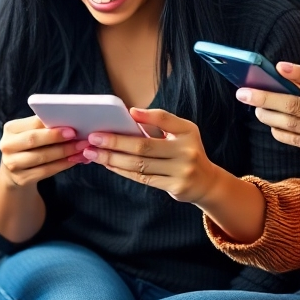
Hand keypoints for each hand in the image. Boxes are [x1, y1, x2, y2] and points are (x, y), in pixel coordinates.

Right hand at [0, 115, 87, 188]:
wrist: (14, 170)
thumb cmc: (28, 145)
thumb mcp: (29, 133)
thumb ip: (43, 126)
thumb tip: (69, 120)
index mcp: (10, 129)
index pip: (32, 124)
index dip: (51, 125)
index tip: (71, 126)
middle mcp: (7, 146)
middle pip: (33, 140)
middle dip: (56, 138)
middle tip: (76, 136)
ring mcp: (12, 164)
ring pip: (41, 157)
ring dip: (64, 152)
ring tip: (80, 148)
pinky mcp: (21, 179)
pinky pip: (46, 171)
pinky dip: (62, 165)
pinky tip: (74, 160)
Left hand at [81, 108, 221, 202]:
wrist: (206, 182)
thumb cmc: (186, 150)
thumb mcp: (181, 131)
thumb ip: (160, 121)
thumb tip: (131, 113)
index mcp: (187, 132)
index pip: (164, 119)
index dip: (146, 116)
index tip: (126, 113)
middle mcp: (186, 152)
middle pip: (144, 146)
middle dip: (116, 142)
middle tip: (93, 137)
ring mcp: (181, 171)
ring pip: (139, 165)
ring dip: (113, 158)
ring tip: (93, 153)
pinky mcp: (174, 186)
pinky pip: (142, 178)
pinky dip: (122, 170)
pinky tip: (108, 164)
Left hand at [237, 63, 299, 174]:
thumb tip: (283, 80)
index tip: (278, 67)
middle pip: (298, 105)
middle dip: (266, 98)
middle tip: (244, 93)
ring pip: (293, 125)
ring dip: (269, 116)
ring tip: (255, 108)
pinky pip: (298, 141)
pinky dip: (280, 132)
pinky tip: (272, 125)